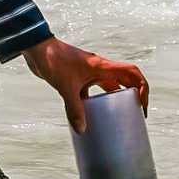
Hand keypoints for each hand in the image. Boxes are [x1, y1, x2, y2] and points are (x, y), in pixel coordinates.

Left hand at [22, 37, 148, 133]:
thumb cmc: (53, 60)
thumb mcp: (65, 87)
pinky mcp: (78, 77)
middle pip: (125, 80)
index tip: (141, 105)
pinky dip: (94, 102)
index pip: (132, 73)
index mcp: (102, 67)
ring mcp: (88, 73)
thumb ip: (74, 109)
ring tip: (117, 117)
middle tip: (134, 114)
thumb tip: (81, 130)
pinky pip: (93, 91)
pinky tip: (90, 115)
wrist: (36, 47)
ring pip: (109, 86)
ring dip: (115, 98)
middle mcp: (99, 68)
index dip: (142, 87)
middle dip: (133, 96)